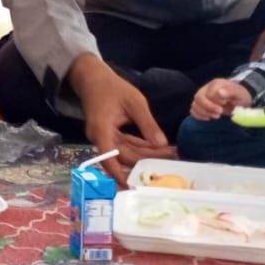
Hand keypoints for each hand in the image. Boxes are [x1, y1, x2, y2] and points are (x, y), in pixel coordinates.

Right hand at [69, 55, 172, 180]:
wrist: (93, 77)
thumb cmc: (112, 87)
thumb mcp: (134, 102)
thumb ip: (147, 124)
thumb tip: (162, 144)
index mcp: (102, 131)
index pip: (110, 159)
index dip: (120, 175)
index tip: (133, 186)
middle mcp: (100, 138)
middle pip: (124, 156)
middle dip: (147, 159)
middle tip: (172, 157)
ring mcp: (104, 137)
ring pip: (126, 152)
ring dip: (146, 154)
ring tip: (169, 153)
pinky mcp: (109, 134)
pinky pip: (125, 145)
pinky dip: (140, 146)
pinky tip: (157, 147)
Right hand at [191, 78, 251, 120]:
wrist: (240, 99)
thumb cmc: (240, 96)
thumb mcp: (239, 93)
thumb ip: (230, 91)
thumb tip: (220, 92)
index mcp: (216, 84)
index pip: (209, 93)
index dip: (216, 101)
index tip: (225, 104)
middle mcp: (206, 88)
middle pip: (198, 98)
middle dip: (208, 107)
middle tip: (219, 113)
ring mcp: (202, 96)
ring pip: (194, 104)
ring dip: (204, 112)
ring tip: (215, 116)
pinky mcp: (200, 104)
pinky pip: (193, 110)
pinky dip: (198, 115)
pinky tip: (208, 118)